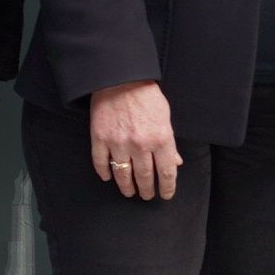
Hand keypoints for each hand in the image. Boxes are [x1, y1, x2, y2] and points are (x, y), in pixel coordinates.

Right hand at [87, 80, 181, 200]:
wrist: (120, 79)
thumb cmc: (146, 95)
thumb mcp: (165, 117)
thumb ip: (169, 143)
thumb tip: (174, 162)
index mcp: (161, 139)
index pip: (167, 172)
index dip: (167, 187)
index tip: (166, 194)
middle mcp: (140, 145)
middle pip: (145, 177)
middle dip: (147, 190)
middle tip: (146, 195)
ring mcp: (118, 143)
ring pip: (123, 174)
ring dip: (127, 187)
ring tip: (129, 192)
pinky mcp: (100, 138)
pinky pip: (101, 162)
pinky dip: (105, 172)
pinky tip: (108, 177)